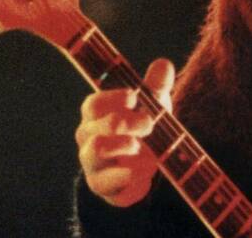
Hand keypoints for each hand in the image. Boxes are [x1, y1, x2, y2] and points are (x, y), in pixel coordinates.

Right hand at [76, 58, 174, 206]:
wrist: (145, 165)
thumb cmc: (144, 127)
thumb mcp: (153, 106)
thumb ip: (156, 87)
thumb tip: (163, 64)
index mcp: (97, 115)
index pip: (93, 105)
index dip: (113, 99)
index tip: (134, 96)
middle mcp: (88, 138)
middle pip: (94, 128)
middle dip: (125, 124)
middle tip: (150, 124)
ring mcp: (92, 163)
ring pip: (94, 152)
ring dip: (123, 148)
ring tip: (143, 148)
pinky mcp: (101, 185)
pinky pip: (107, 183)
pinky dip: (131, 178)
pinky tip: (147, 172)